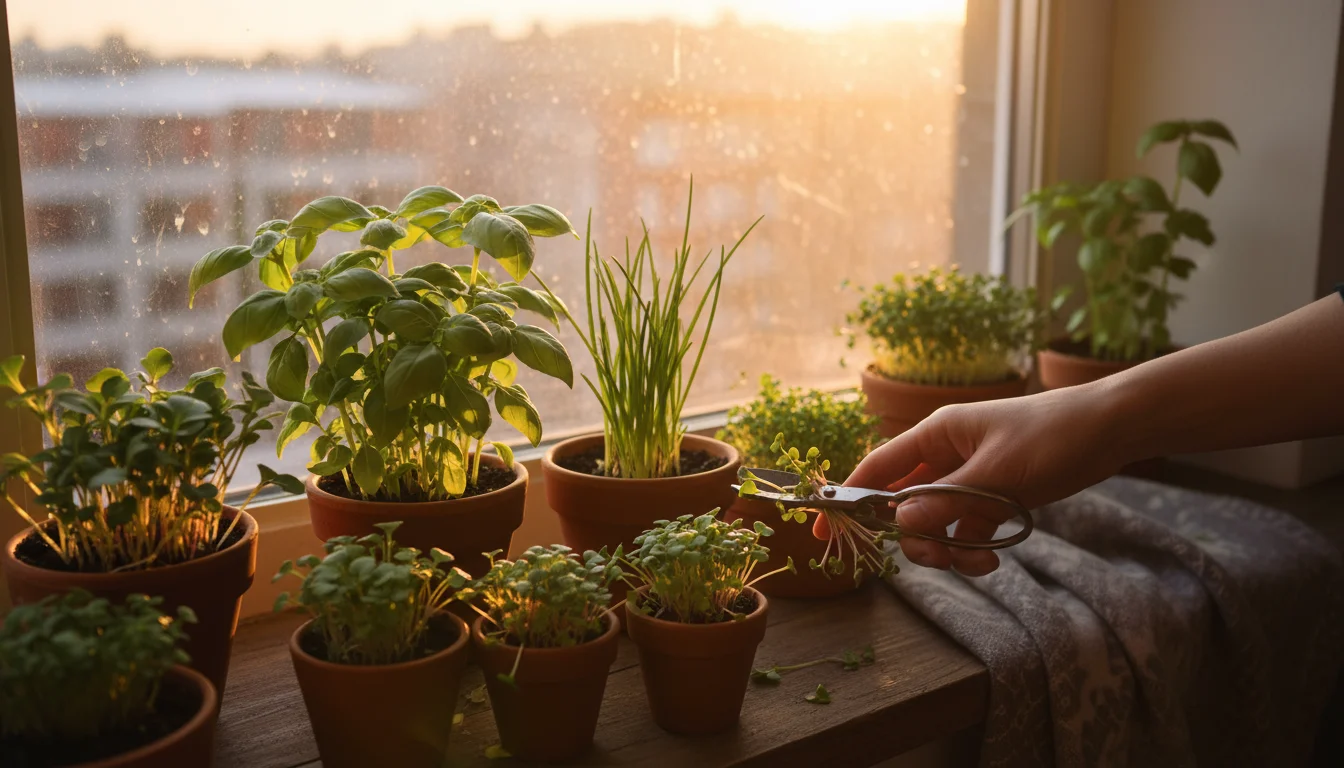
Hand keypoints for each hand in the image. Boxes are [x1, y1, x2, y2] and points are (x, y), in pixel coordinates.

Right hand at [814, 382, 1129, 575]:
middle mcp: (944, 455)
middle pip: (904, 505)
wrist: (1111, 429)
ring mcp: (968, 477)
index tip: (823, 529)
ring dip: (948, 547)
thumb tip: (900, 524)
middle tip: (938, 557)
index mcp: (936, 435)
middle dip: (914, 537)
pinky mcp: (993, 495)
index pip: (876, 468)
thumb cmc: (1053, 436)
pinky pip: (965, 528)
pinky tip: (995, 556)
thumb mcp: (998, 474)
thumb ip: (947, 501)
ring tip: (983, 561)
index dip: (848, 498)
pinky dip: (972, 547)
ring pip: (934, 522)